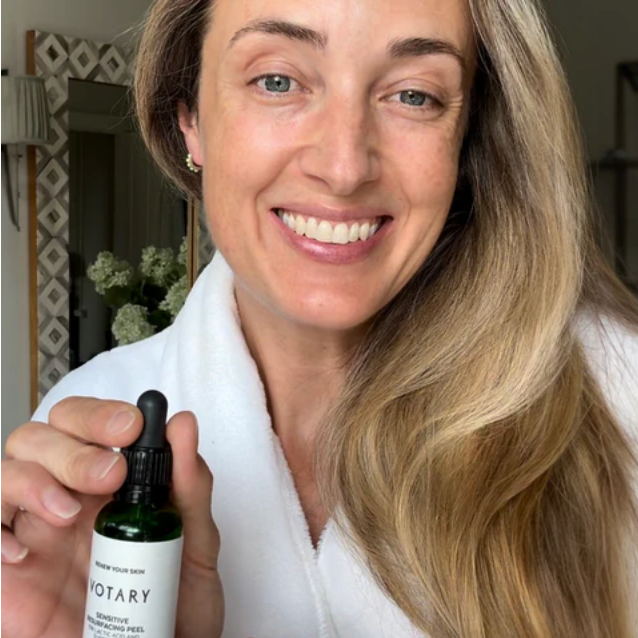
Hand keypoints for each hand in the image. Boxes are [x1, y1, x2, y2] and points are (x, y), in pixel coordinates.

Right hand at [1, 397, 223, 637]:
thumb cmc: (174, 605)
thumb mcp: (193, 542)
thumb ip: (189, 485)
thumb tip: (183, 423)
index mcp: (105, 484)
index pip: (82, 424)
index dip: (98, 414)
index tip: (130, 426)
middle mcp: (64, 500)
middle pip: (38, 439)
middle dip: (72, 445)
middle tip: (110, 474)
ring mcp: (32, 536)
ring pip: (4, 474)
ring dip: (33, 480)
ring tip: (69, 512)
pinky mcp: (8, 578)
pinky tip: (23, 552)